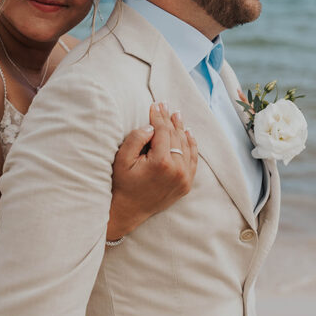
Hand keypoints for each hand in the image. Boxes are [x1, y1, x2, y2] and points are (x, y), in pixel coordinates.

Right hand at [107, 102, 197, 240]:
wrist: (128, 211)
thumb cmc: (122, 184)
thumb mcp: (122, 159)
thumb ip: (136, 139)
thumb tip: (152, 127)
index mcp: (161, 163)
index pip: (163, 132)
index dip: (159, 116)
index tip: (156, 105)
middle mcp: (177, 170)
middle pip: (175, 137)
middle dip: (169, 120)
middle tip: (166, 105)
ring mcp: (184, 179)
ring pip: (186, 146)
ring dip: (181, 129)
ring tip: (176, 116)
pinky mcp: (186, 184)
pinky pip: (193, 160)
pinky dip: (191, 146)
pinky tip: (188, 134)